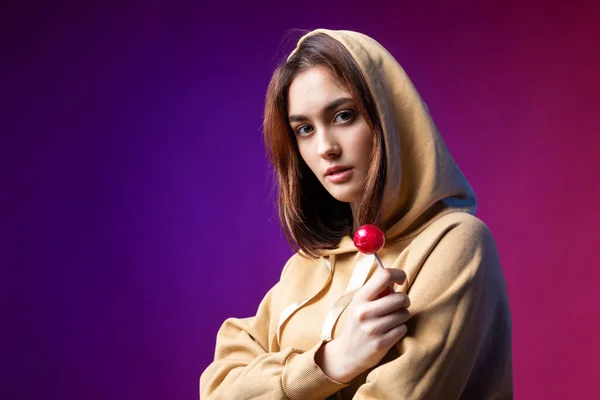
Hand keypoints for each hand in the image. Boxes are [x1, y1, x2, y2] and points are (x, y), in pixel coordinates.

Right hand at [316, 268, 410, 382]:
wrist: (348, 353)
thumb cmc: (359, 323)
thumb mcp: (360, 303)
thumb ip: (376, 291)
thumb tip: (395, 280)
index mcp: (360, 298)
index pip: (384, 276)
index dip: (398, 274)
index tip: (401, 280)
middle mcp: (364, 312)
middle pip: (400, 298)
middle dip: (405, 300)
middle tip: (399, 304)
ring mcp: (372, 328)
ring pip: (404, 314)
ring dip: (402, 316)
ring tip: (392, 319)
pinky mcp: (381, 343)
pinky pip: (403, 329)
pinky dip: (400, 329)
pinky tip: (390, 331)